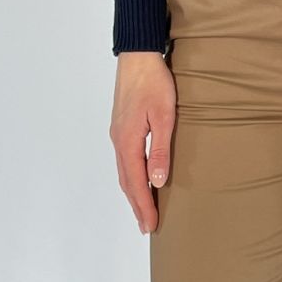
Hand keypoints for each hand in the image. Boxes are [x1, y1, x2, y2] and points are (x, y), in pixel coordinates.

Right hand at [109, 52, 176, 234]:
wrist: (138, 55)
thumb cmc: (154, 82)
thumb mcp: (164, 115)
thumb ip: (160, 149)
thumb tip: (158, 181)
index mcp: (128, 141)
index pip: (136, 183)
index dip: (143, 206)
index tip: (150, 226)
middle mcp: (119, 140)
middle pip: (126, 181)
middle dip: (136, 205)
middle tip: (147, 226)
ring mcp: (117, 132)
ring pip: (124, 170)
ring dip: (133, 191)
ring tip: (143, 208)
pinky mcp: (121, 125)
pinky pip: (124, 158)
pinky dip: (131, 175)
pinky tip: (139, 177)